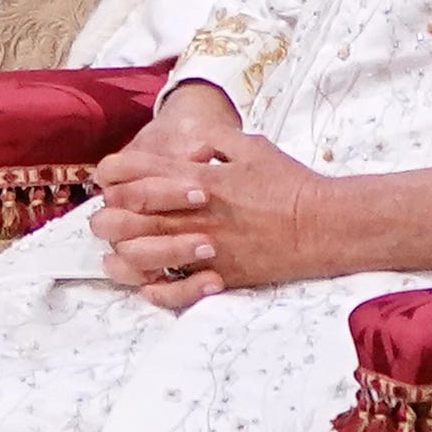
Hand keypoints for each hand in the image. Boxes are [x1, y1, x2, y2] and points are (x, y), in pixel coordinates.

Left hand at [89, 81, 273, 308]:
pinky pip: (173, 291)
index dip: (112, 174)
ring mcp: (203, 247)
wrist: (324, 224)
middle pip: (122, 214)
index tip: (113, 179)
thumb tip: (186, 144)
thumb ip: (211, 140)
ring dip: (122, 253)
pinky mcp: (218, 275)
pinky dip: (154, 290)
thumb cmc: (290, 182)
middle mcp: (193, 213)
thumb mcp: (250, 146)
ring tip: (120, 253)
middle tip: (111, 217)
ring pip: (139, 254)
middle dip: (107, 215)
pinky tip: (149, 284)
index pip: (131, 171)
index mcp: (197, 177)